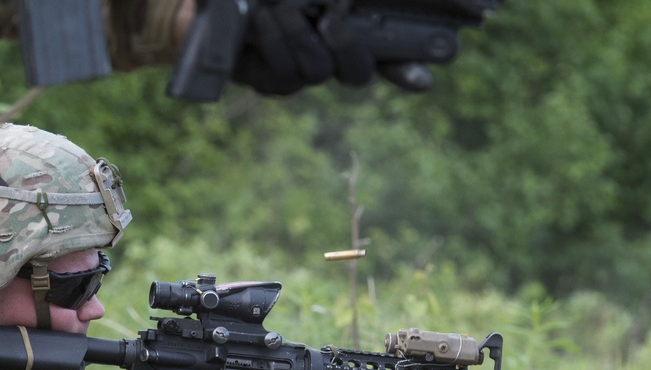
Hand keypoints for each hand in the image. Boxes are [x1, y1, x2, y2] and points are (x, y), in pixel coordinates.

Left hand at [231, 1, 430, 95]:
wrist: (227, 1)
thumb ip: (348, 1)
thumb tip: (396, 28)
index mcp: (354, 33)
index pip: (396, 57)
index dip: (409, 71)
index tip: (423, 78)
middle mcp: (334, 56)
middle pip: (357, 72)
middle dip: (347, 46)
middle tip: (332, 20)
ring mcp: (302, 71)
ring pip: (314, 72)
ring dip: (298, 38)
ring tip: (278, 9)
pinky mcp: (269, 80)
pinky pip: (279, 76)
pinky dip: (270, 45)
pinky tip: (258, 20)